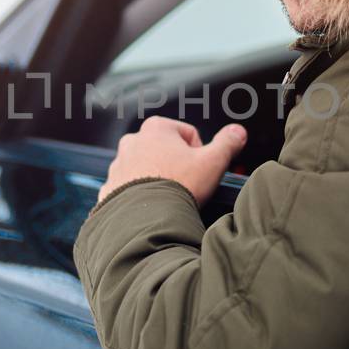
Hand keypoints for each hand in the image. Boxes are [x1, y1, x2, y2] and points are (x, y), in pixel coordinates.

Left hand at [97, 117, 246, 206]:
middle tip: (186, 185)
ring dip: (157, 180)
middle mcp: (132, 142)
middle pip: (165, 151)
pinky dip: (140, 196)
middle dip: (177, 166)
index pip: (188, 135)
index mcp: (157, 128)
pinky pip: (129, 189)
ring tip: (168, 197)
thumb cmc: (179, 187)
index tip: (200, 171)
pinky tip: (152, 206)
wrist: (146, 219)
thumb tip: (238, 132)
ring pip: (146, 169)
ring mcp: (118, 165)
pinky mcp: (110, 187)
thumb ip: (227, 143)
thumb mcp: (213, 162)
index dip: (200, 154)